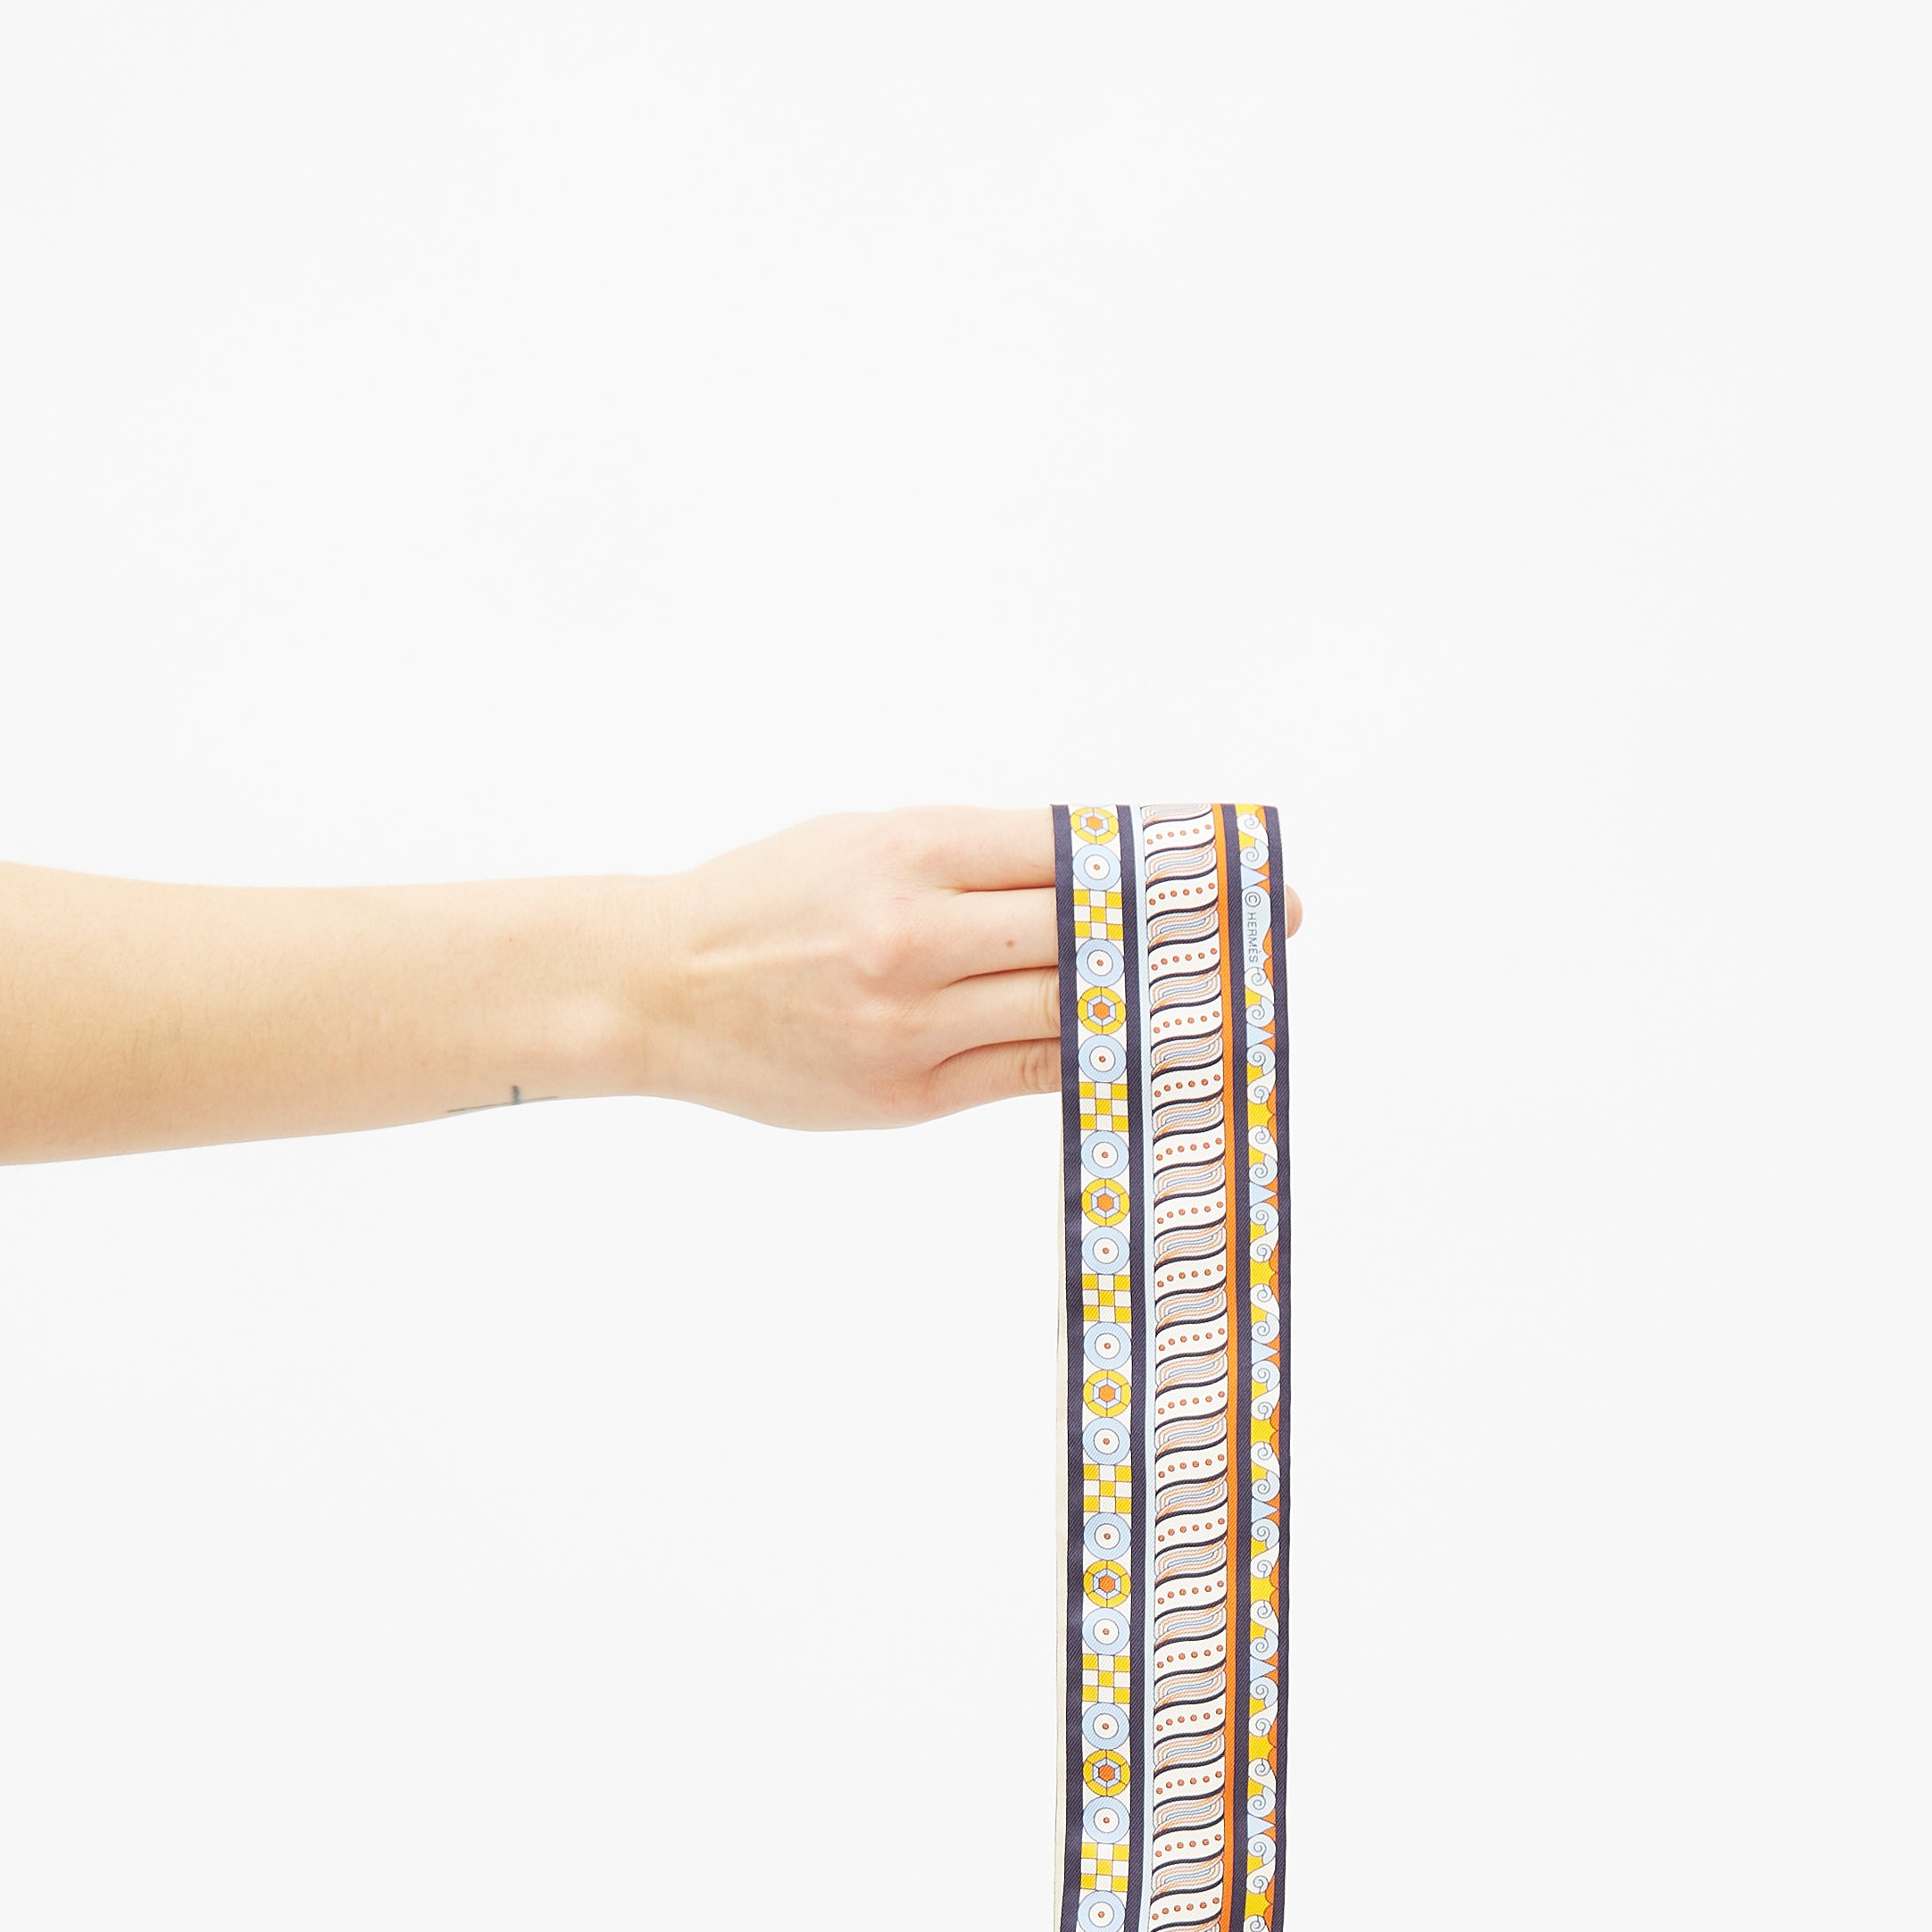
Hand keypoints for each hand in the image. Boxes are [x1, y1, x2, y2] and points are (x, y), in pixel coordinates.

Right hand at [640, 807, 1303, 1130]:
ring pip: (1072, 1008)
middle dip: (1186, 931)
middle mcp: (921, 933)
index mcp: (915, 847)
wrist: (656, 987)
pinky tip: (1147, 1049)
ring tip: (1227, 995)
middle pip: (1092, 931)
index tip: (1242, 862)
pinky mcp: (907, 1094)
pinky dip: (1094, 1057)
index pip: (1078, 849)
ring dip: (1156, 1003)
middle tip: (1275, 929)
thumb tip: (1100, 873)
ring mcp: (914, 1023)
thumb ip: (979, 855)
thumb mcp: (868, 837)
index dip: (1169, 860)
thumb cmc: (770, 899)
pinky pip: (1031, 1073)